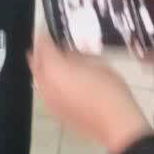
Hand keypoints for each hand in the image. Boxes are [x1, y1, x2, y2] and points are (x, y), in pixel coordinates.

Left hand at [28, 33, 152, 153]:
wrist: (117, 123)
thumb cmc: (110, 91)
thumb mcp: (97, 64)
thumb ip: (78, 55)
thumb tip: (69, 52)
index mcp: (54, 67)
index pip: (43, 45)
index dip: (43, 35)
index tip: (45, 30)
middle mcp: (45, 83)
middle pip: (36, 62)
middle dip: (40, 52)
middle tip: (48, 45)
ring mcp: (48, 99)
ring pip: (40, 78)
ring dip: (45, 69)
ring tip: (58, 63)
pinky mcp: (55, 111)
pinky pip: (47, 92)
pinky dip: (51, 84)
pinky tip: (64, 83)